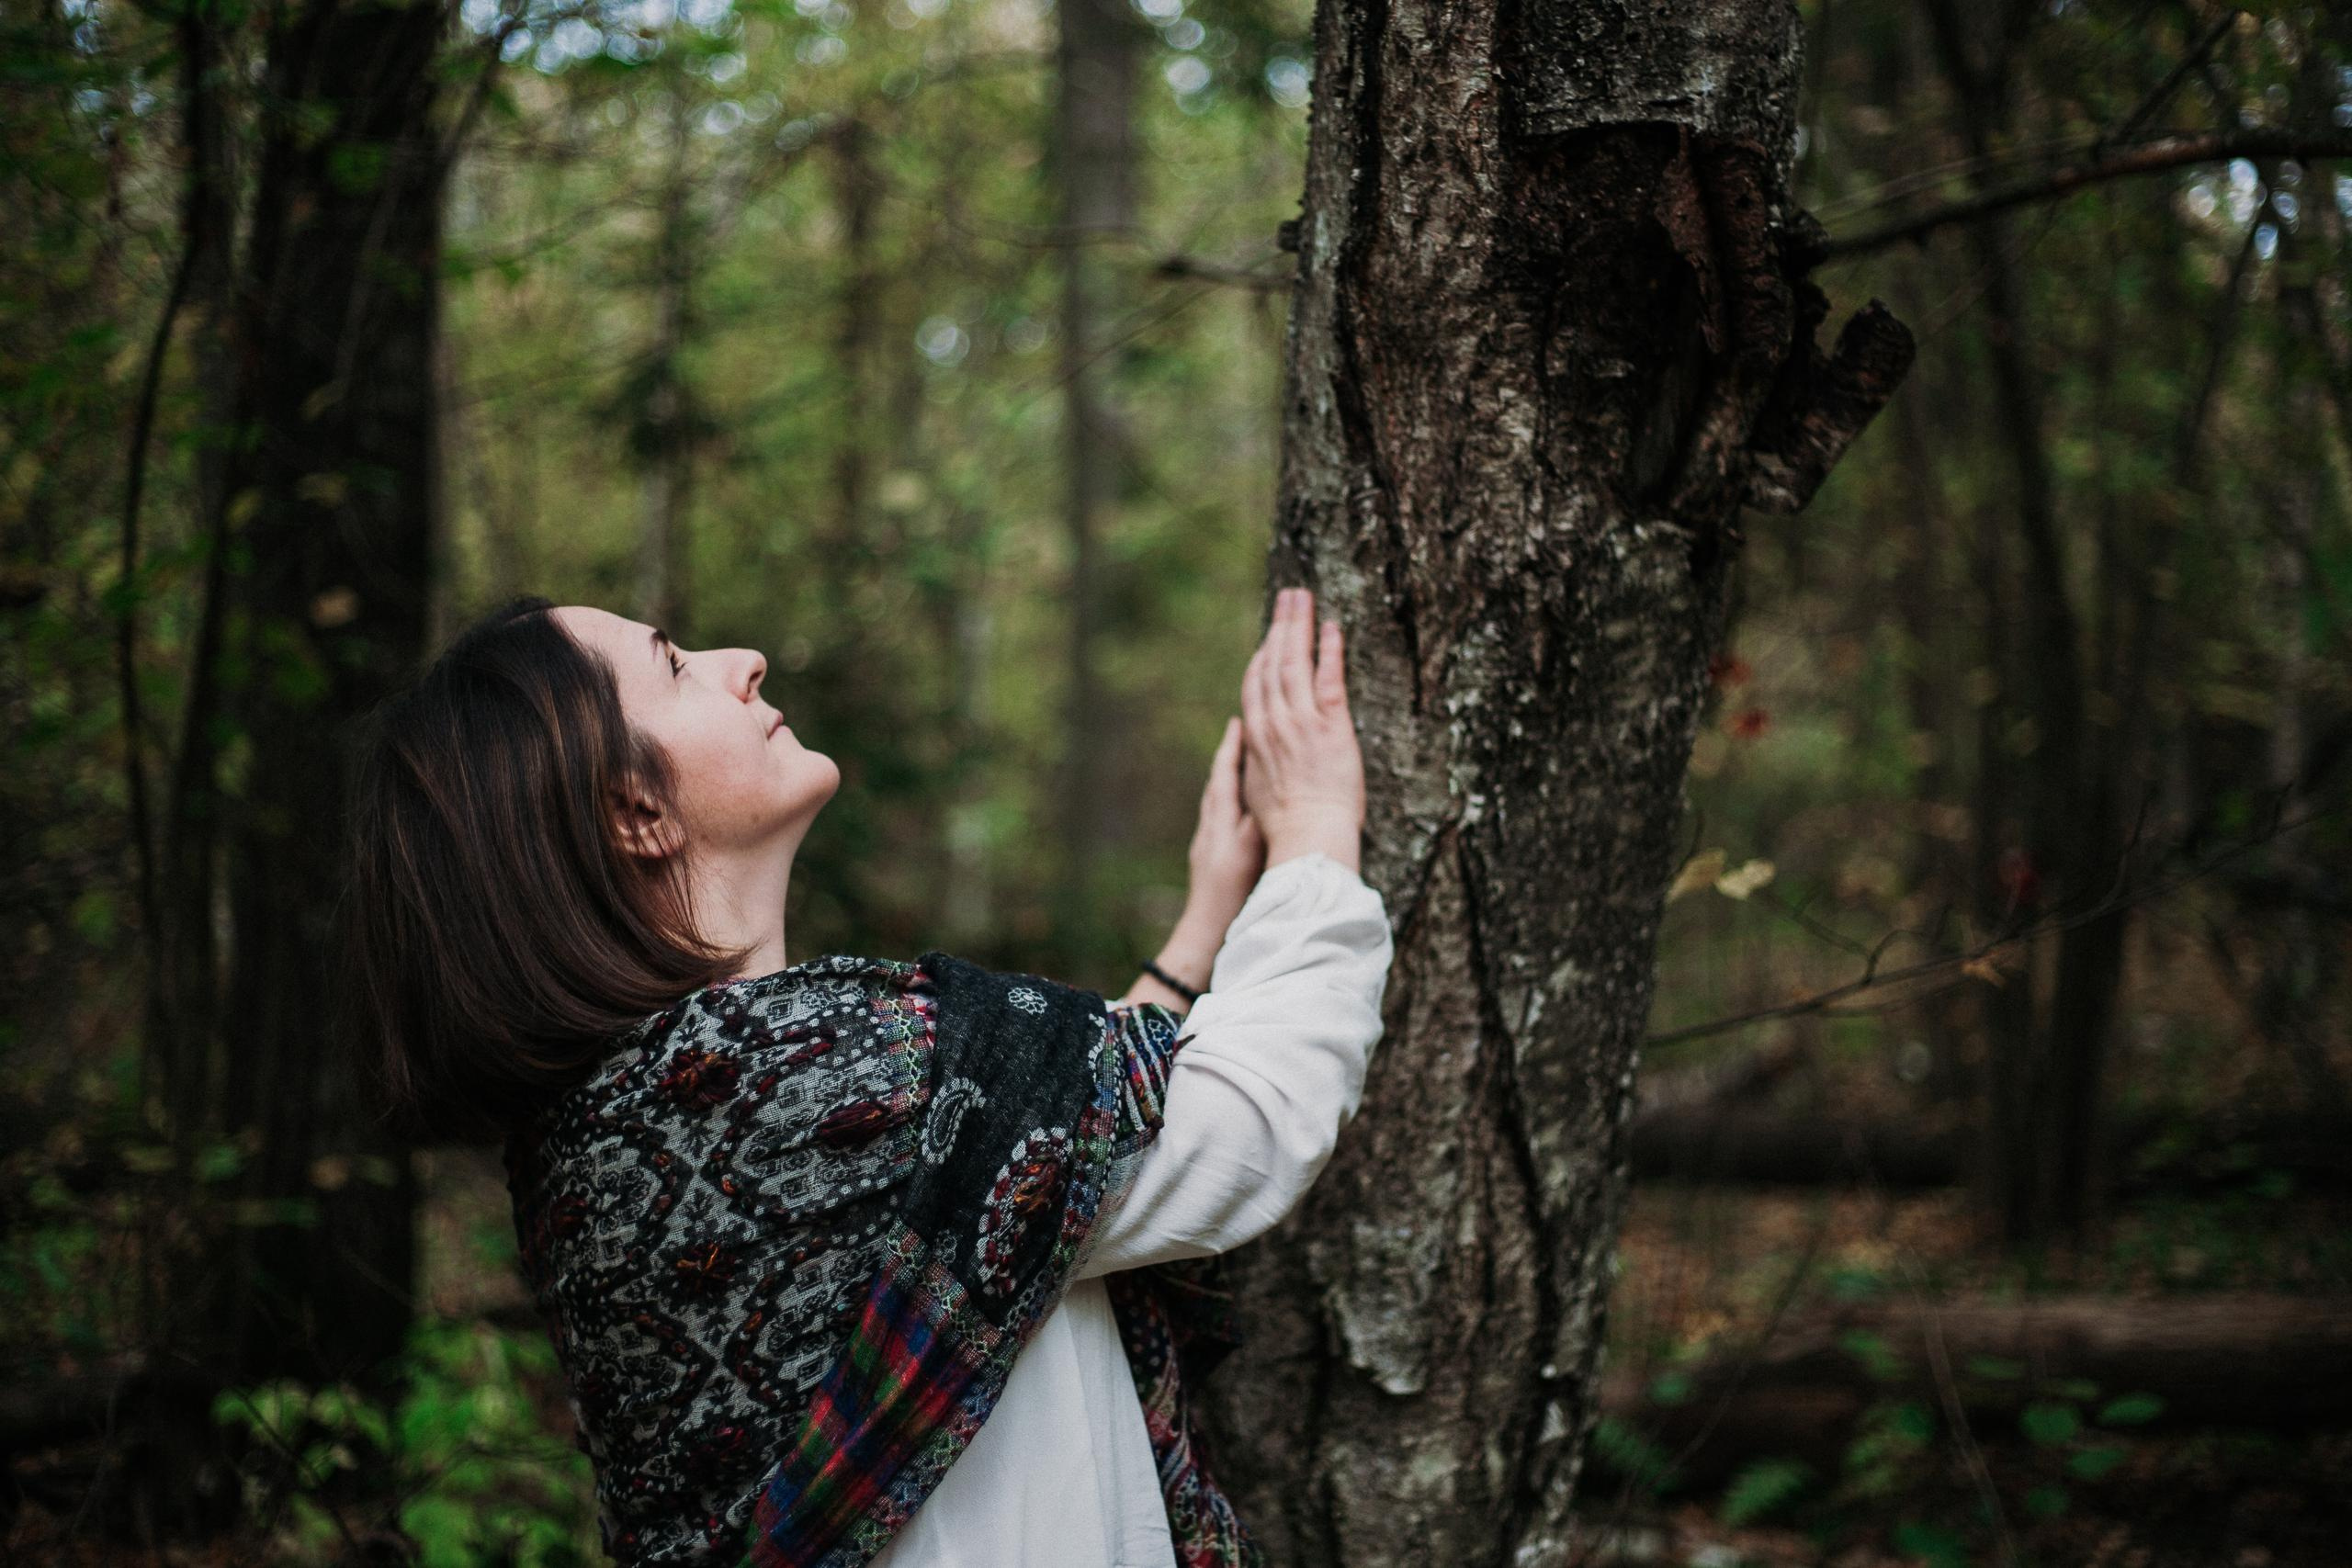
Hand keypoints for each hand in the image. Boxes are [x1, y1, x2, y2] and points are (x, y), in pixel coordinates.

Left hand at [1181, 715, 1266, 939]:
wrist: (1205, 933)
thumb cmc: (1232, 895)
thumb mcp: (1250, 852)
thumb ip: (1261, 820)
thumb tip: (1268, 784)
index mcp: (1220, 822)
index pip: (1225, 775)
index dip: (1232, 748)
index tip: (1239, 722)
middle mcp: (1210, 828)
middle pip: (1218, 783)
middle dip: (1228, 757)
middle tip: (1239, 733)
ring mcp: (1207, 845)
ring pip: (1216, 802)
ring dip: (1227, 780)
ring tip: (1238, 763)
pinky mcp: (1208, 861)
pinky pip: (1218, 820)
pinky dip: (1227, 805)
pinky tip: (1235, 811)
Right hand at [1241, 586, 1364, 873]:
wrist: (1308, 838)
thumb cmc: (1287, 826)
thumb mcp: (1257, 792)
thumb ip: (1254, 764)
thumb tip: (1250, 752)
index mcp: (1256, 739)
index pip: (1255, 684)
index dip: (1262, 653)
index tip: (1270, 632)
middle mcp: (1274, 724)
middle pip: (1272, 663)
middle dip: (1279, 626)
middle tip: (1288, 596)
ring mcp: (1301, 723)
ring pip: (1295, 663)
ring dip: (1298, 626)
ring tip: (1303, 598)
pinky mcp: (1330, 726)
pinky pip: (1328, 678)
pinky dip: (1328, 650)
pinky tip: (1331, 627)